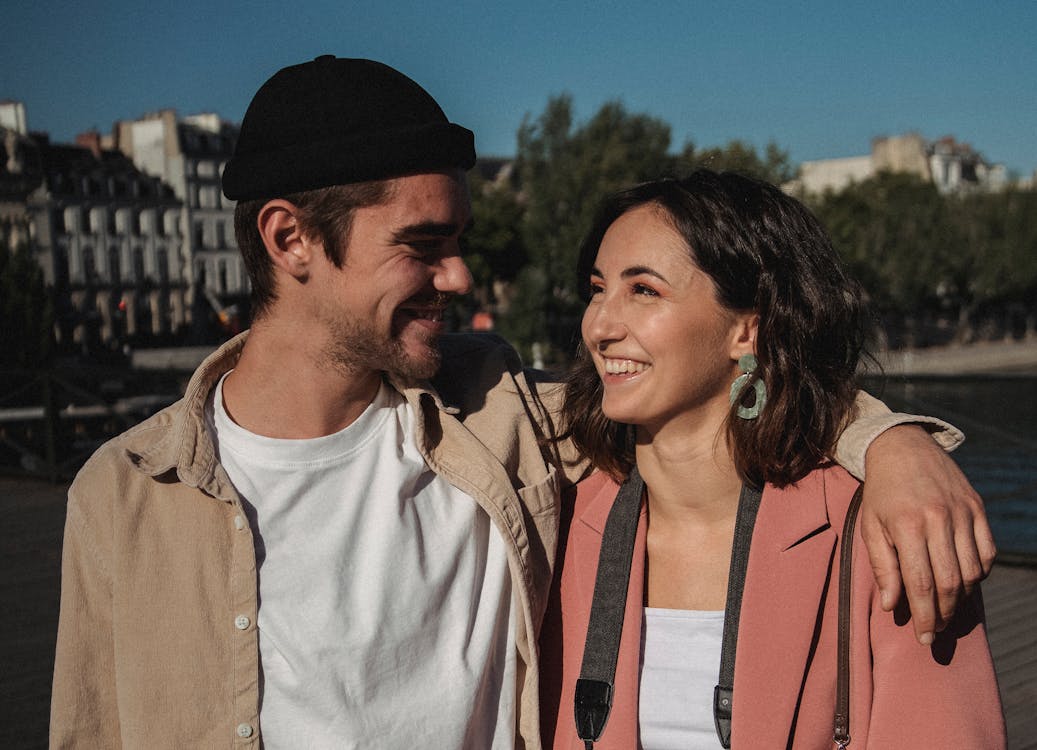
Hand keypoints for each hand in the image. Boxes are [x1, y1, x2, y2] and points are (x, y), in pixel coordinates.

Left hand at [858, 425, 995, 644]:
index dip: (924, 616)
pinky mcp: (978, 508)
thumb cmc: (881, 492)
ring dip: (961, 597)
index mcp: (908, 525)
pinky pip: (987, 552)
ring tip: (945, 608)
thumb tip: (890, 605)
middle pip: (950, 582)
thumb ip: (882, 567)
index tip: (923, 639)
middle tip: (934, 631)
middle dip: (943, 614)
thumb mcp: (870, 527)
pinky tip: (963, 581)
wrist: (903, 448)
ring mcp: (963, 513)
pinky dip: (980, 573)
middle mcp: (940, 519)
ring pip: (973, 571)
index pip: (921, 584)